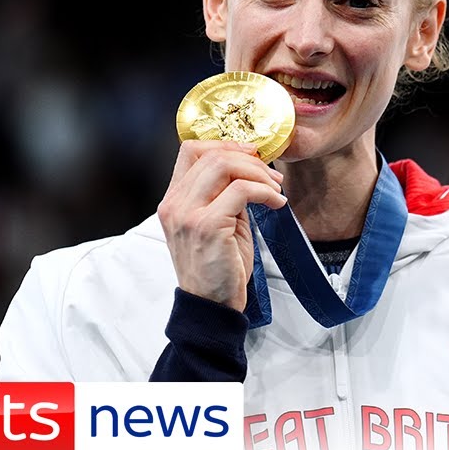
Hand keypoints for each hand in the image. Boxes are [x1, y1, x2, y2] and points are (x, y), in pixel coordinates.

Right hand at [157, 140, 286, 311]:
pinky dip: (265, 192)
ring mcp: (187, 214)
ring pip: (224, 166)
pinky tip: (276, 204)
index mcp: (172, 200)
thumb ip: (223, 196)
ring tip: (275, 190)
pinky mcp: (207, 226)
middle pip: (211, 155)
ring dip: (258, 173)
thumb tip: (249, 171)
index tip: (251, 154)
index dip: (224, 144)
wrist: (212, 305)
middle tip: (272, 176)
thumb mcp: (215, 224)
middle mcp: (174, 204)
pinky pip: (241, 191)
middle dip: (249, 159)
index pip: (190, 151)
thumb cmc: (217, 268)